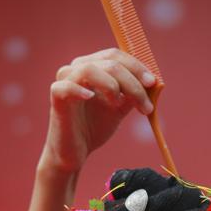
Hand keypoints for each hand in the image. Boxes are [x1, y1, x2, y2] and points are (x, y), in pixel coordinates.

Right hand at [40, 48, 157, 173]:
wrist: (75, 153)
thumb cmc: (94, 128)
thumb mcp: (119, 108)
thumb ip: (133, 95)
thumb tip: (153, 83)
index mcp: (92, 67)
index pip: (116, 56)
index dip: (136, 66)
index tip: (153, 83)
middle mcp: (77, 69)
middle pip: (109, 62)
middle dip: (132, 81)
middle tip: (145, 103)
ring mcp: (65, 81)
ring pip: (91, 69)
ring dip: (113, 85)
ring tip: (119, 104)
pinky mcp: (56, 98)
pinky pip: (66, 86)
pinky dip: (80, 89)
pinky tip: (91, 98)